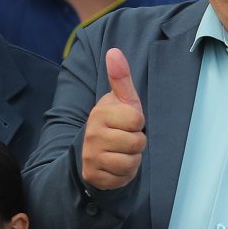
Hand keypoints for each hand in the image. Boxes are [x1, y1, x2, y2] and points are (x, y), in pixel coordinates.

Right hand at [80, 48, 146, 191]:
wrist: (90, 152)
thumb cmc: (113, 122)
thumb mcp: (120, 100)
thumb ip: (120, 77)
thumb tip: (114, 51)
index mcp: (100, 113)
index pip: (136, 120)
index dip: (137, 123)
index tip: (127, 123)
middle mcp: (92, 135)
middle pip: (136, 142)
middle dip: (136, 143)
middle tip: (125, 139)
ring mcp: (91, 156)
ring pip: (130, 162)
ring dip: (132, 159)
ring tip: (122, 152)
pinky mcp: (94, 176)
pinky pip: (122, 177)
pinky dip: (124, 174)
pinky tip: (116, 166)